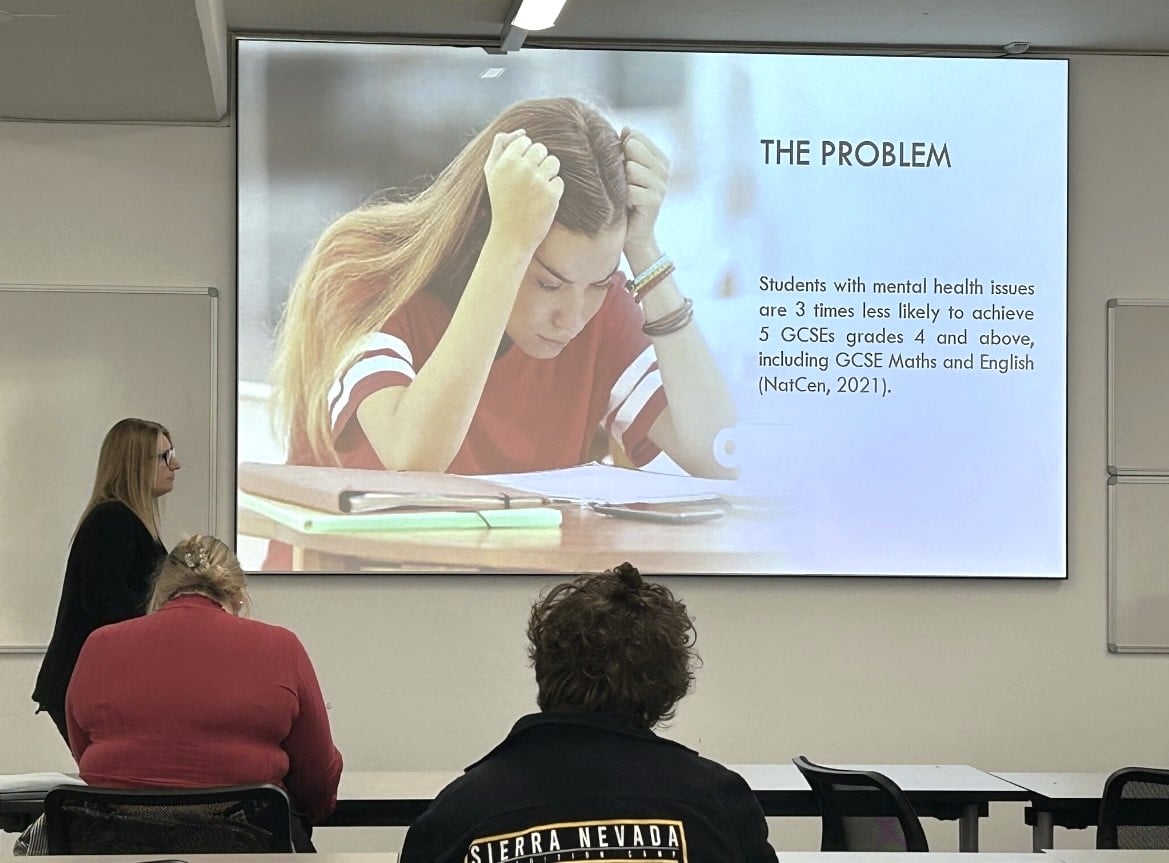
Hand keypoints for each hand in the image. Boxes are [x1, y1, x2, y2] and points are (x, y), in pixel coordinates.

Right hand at [483, 129, 563, 254]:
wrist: (510, 236)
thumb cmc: (500, 202)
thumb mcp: (491, 172)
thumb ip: (500, 146)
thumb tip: (521, 131)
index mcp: (506, 160)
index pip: (525, 140)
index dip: (524, 155)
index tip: (519, 171)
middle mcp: (523, 168)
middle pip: (541, 149)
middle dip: (538, 162)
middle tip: (529, 181)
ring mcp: (539, 181)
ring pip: (554, 162)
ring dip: (548, 174)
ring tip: (537, 189)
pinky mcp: (552, 195)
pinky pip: (560, 180)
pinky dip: (554, 190)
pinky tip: (542, 201)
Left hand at [622, 128, 669, 265]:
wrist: (631, 234)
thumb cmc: (623, 200)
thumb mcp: (623, 170)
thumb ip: (625, 148)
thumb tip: (626, 128)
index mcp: (659, 158)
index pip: (635, 136)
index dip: (621, 149)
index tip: (622, 169)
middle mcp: (664, 169)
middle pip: (632, 148)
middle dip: (621, 165)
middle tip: (623, 185)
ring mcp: (662, 185)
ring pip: (630, 168)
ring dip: (621, 183)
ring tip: (625, 196)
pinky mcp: (655, 200)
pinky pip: (630, 189)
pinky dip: (623, 199)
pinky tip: (627, 207)